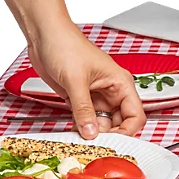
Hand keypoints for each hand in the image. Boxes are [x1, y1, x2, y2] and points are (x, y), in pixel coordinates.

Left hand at [28, 24, 145, 138]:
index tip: (114, 142)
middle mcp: (111, 91)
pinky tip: (75, 131)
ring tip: (82, 138)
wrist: (43, 35)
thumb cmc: (65, 44)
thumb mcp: (76, 80)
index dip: (127, 131)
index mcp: (120, 83)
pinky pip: (86, 119)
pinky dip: (81, 127)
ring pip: (101, 123)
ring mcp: (95, 96)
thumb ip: (83, 109)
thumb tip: (91, 132)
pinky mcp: (80, 99)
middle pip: (119, 123)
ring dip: (93, 132)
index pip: (135, 115)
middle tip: (95, 143)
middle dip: (109, 134)